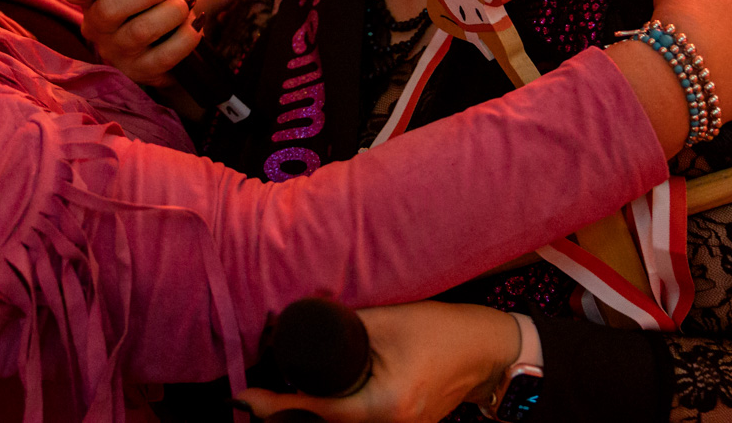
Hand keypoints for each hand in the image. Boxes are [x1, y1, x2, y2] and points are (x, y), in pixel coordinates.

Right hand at [59, 0, 197, 84]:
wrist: (177, 47)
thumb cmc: (153, 8)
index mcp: (92, 1)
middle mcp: (98, 30)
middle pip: (109, 11)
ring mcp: (119, 55)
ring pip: (140, 31)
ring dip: (172, 12)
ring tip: (185, 6)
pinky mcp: (143, 74)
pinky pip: (166, 56)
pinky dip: (187, 36)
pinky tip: (195, 26)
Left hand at [236, 302, 520, 422]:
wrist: (487, 351)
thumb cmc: (442, 331)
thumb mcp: (388, 322)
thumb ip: (343, 324)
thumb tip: (299, 319)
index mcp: (385, 405)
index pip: (318, 412)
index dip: (276, 407)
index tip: (244, 397)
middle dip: (286, 415)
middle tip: (255, 395)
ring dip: (308, 415)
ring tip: (277, 395)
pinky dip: (332, 415)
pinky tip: (313, 399)